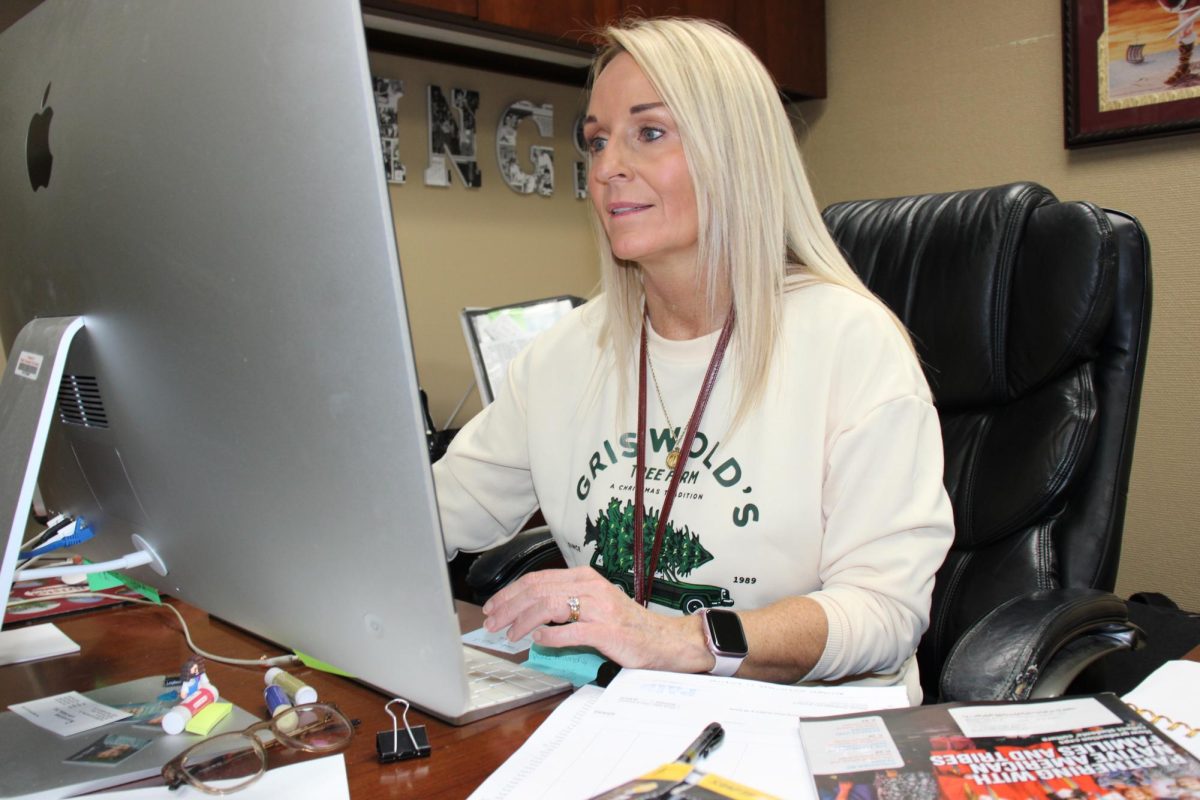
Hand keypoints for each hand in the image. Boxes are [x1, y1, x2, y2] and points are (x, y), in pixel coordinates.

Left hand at [481, 566, 713, 672]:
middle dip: (508, 607)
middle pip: (537, 591)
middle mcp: (590, 587)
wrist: (661, 640)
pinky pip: (570, 631)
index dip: (510, 593)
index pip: (537, 579)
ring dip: (523, 622)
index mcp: (585, 577)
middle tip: (492, 622)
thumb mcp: (594, 602)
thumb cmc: (624, 624)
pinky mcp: (606, 631)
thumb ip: (564, 602)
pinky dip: (549, 636)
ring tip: (510, 635)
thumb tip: (526, 611)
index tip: (494, 606)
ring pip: (548, 607)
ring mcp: (599, 608)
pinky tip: (537, 642)